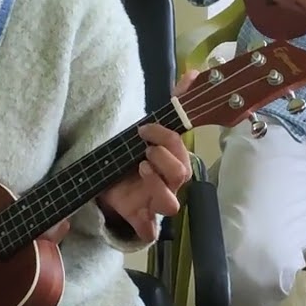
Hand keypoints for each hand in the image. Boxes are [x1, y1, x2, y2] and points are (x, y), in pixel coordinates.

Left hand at [98, 71, 197, 240]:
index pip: (182, 153)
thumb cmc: (134, 159)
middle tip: (144, 149)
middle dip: (164, 157)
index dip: (167, 139)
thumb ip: (173, 105)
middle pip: (182, 175)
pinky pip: (149, 231)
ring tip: (141, 167)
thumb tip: (194, 74)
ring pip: (171, 204)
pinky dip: (146, 227)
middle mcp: (169, 185)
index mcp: (172, 164)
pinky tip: (138, 215)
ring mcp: (156, 204)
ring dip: (158, 184)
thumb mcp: (148, 132)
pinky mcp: (141, 220)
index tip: (144, 128)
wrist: (111, 187)